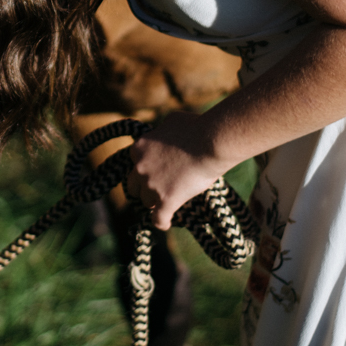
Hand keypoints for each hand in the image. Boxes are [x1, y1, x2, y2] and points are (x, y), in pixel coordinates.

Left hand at [126, 112, 229, 229]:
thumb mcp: (172, 121)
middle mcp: (140, 167)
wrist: (211, 142)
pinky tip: (165, 224)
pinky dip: (161, 222)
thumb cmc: (196, 127)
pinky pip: (157, 219)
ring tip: (166, 203)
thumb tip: (164, 131)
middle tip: (157, 189)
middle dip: (144, 187)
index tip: (156, 172)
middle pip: (134, 185)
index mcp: (139, 148)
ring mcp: (151, 185)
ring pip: (146, 201)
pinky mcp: (166, 200)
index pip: (135, 164)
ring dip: (155, 201)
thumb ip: (162, 130)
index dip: (146, 169)